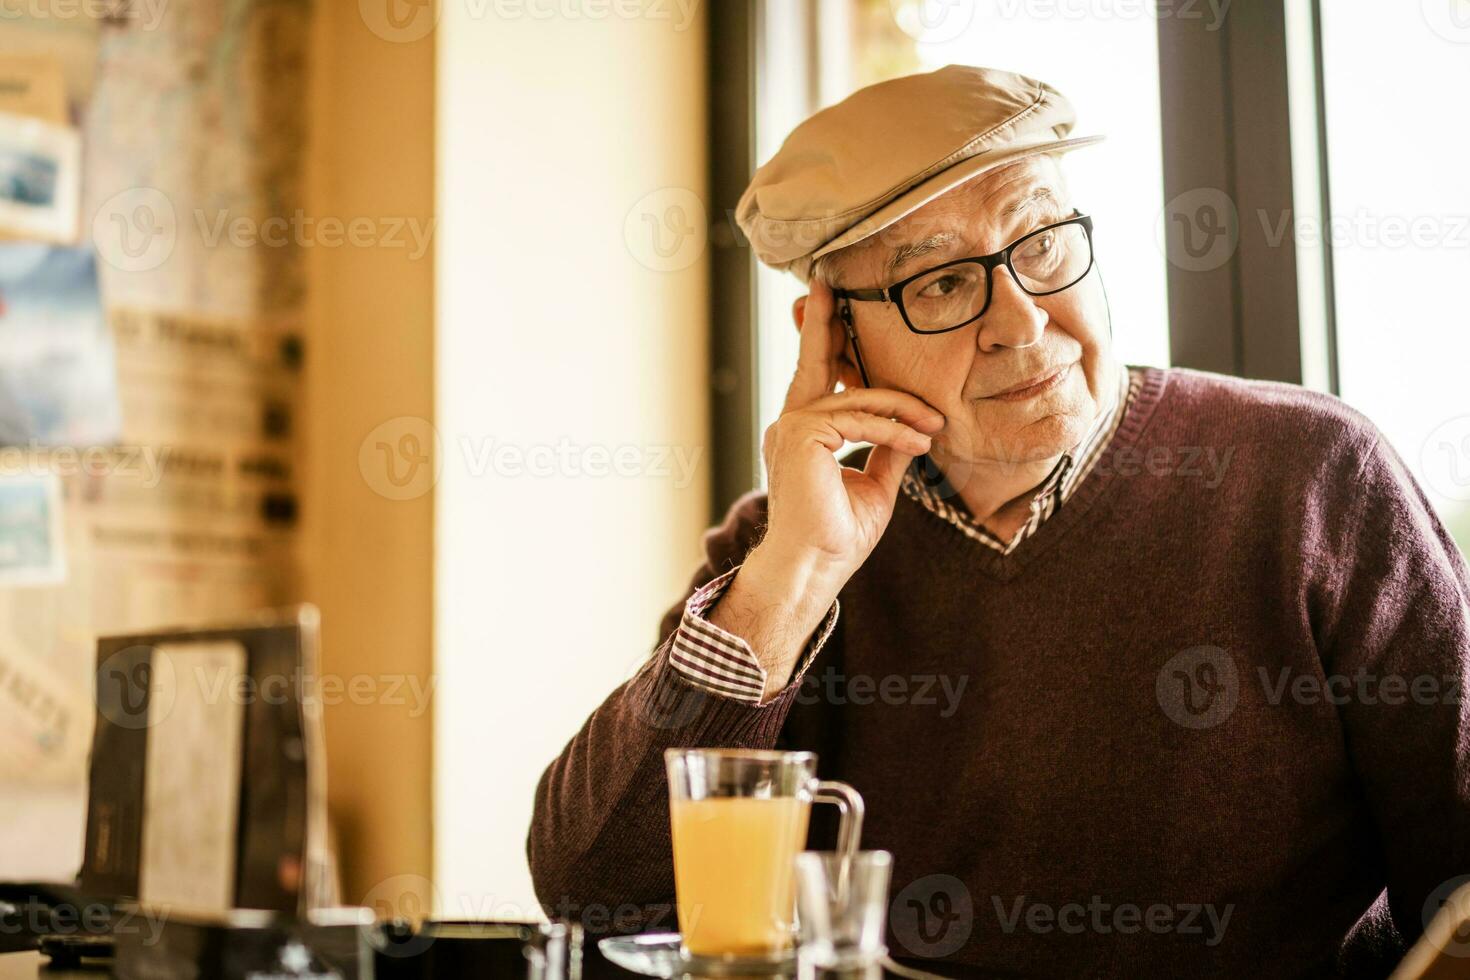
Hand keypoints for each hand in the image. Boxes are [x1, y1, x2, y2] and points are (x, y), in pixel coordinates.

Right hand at [758, 280, 944, 581]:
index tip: (829, 305)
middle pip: (815, 362)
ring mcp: (791, 428)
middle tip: (828, 284)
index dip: (826, 340)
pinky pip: (859, 419)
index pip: (819, 377)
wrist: (815, 568)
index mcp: (803, 433)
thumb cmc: (839, 535)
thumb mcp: (875, 484)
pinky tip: (920, 442)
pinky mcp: (800, 437)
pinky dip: (895, 429)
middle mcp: (790, 424)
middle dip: (824, 321)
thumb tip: (913, 430)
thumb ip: (887, 450)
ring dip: (903, 410)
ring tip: (934, 426)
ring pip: (857, 398)